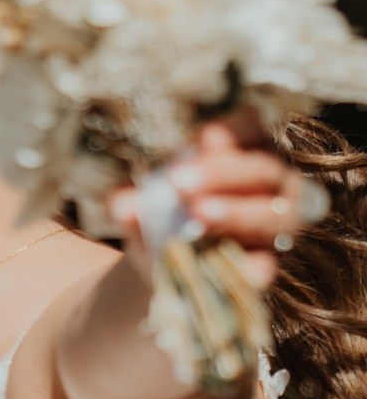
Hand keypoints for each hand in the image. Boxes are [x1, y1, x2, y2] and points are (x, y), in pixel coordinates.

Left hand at [108, 111, 325, 289]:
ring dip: (236, 213)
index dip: (231, 131)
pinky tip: (240, 271)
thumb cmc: (164, 216)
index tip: (201, 141)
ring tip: (200, 214)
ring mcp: (275, 222)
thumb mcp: (147, 203)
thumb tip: (122, 206)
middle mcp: (272, 182)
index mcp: (247, 150)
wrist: (167, 266)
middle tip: (179, 182)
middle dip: (221, 173)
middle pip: (260, 169)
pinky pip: (266, 264)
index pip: (253, 127)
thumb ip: (135, 200)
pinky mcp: (267, 262)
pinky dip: (253, 268)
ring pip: (273, 213)